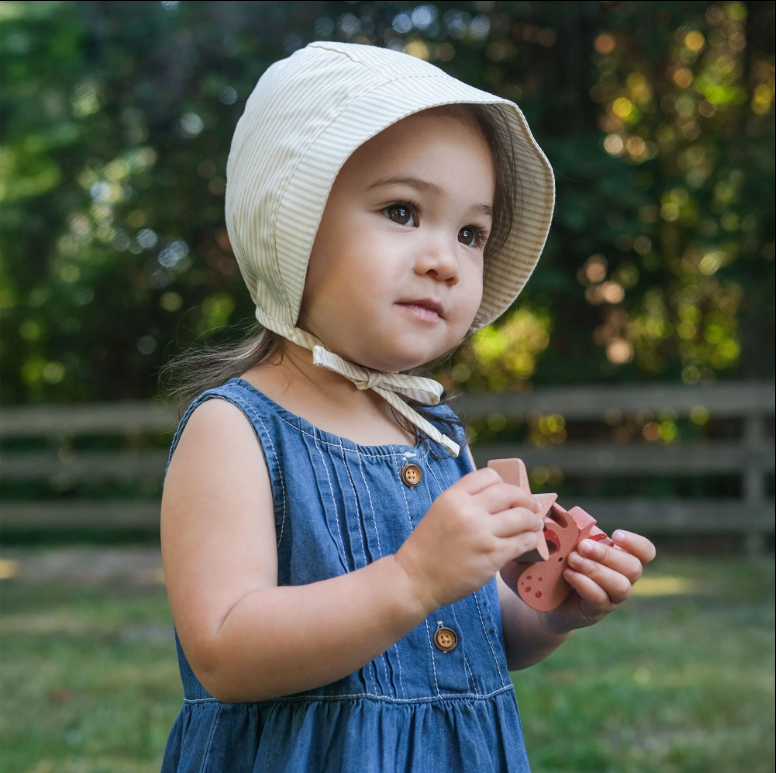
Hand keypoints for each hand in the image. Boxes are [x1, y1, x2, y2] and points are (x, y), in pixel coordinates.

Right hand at [395, 467, 545, 614]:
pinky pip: (522, 541)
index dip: (504, 483)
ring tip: (535, 524)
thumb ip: (466, 501)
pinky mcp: (492, 556)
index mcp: (453, 497)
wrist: (416, 579)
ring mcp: (482, 533)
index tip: (510, 493)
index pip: (489, 476)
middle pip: (510, 493)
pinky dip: (530, 539)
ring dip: (533, 520)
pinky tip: (529, 541)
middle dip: (525, 499)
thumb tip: (500, 497)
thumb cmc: (429, 547)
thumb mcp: (441, 511)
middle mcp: (469, 511)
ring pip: (522, 517)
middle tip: (532, 506)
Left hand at [542, 530, 656, 632]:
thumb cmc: (557, 563)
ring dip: (596, 569)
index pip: (645, 552)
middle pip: (633, 567)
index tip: (615, 535)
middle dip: (607, 554)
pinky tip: (569, 574)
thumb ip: (565, 529)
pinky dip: (585, 585)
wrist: (543, 597)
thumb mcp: (562, 544)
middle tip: (582, 546)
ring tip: (573, 560)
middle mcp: (622, 578)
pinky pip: (600, 599)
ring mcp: (612, 597)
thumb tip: (555, 512)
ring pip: (620, 585)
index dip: (637, 543)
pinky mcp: (596, 611)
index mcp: (620, 558)